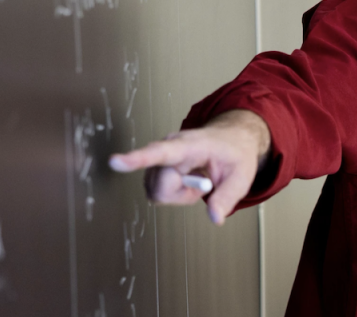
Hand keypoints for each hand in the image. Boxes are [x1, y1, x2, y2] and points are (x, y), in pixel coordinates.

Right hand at [109, 110, 269, 225]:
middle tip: (205, 182)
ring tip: (198, 178)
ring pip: (158, 193)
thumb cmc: (235, 154)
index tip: (115, 162)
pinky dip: (176, 193)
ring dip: (180, 194)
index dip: (136, 158)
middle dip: (183, 194)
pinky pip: (158, 193)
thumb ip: (227, 197)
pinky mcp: (156, 167)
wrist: (231, 139)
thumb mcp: (241, 176)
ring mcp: (161, 157)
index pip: (159, 153)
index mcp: (190, 144)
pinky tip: (188, 180)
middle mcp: (169, 147)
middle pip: (160, 188)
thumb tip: (214, 218)